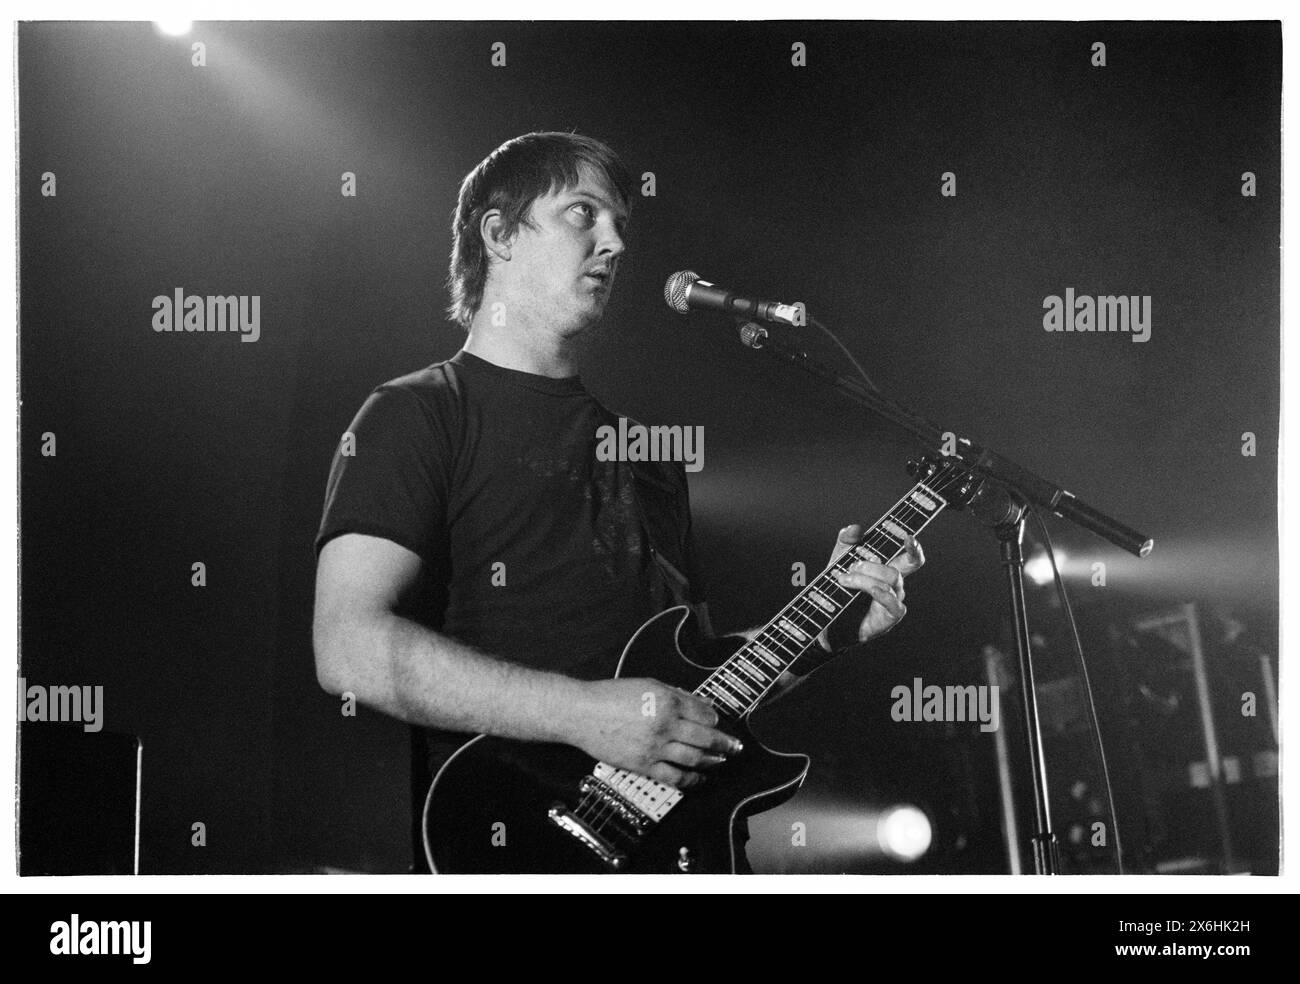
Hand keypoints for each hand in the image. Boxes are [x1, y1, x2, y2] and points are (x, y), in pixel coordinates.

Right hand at [571, 678, 741, 789]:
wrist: (582, 713)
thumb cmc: (611, 695)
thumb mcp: (648, 685)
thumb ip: (677, 694)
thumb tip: (702, 703)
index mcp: (667, 701)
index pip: (703, 713)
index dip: (715, 719)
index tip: (719, 722)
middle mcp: (665, 725)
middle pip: (705, 737)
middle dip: (725, 743)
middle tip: (735, 747)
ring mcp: (655, 747)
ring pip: (694, 758)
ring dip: (713, 761)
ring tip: (721, 761)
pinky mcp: (644, 765)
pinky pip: (675, 777)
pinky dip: (692, 780)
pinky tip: (700, 779)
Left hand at [827, 525, 924, 643]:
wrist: (828, 621)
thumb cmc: (838, 590)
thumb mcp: (838, 560)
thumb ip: (846, 541)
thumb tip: (855, 528)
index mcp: (887, 569)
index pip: (910, 557)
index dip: (914, 547)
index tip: (908, 537)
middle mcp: (895, 584)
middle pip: (907, 564)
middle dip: (878, 560)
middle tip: (852, 564)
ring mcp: (895, 600)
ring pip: (892, 579)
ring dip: (866, 576)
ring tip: (844, 580)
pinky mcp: (890, 617)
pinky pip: (893, 602)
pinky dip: (880, 592)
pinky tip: (869, 589)